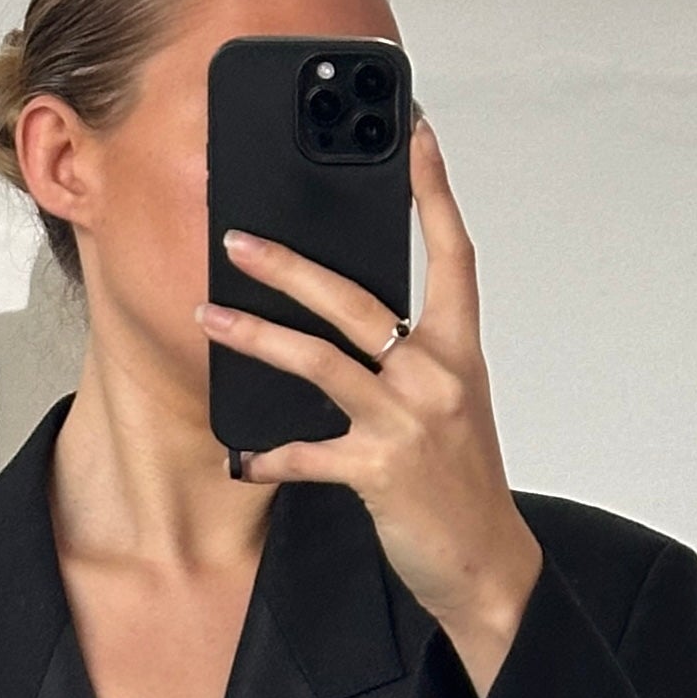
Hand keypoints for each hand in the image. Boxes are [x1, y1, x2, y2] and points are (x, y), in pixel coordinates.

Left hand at [196, 115, 543, 696]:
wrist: (486, 564)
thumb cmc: (463, 483)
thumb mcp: (452, 406)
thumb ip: (411, 359)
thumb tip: (353, 322)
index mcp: (460, 351)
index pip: (452, 253)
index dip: (433, 190)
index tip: (413, 133)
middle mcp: (436, 375)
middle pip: (356, 299)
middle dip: (290, 265)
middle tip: (237, 239)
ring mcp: (407, 421)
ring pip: (320, 360)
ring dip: (256, 335)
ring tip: (209, 316)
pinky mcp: (378, 470)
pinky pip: (307, 453)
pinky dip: (269, 456)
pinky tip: (240, 456)